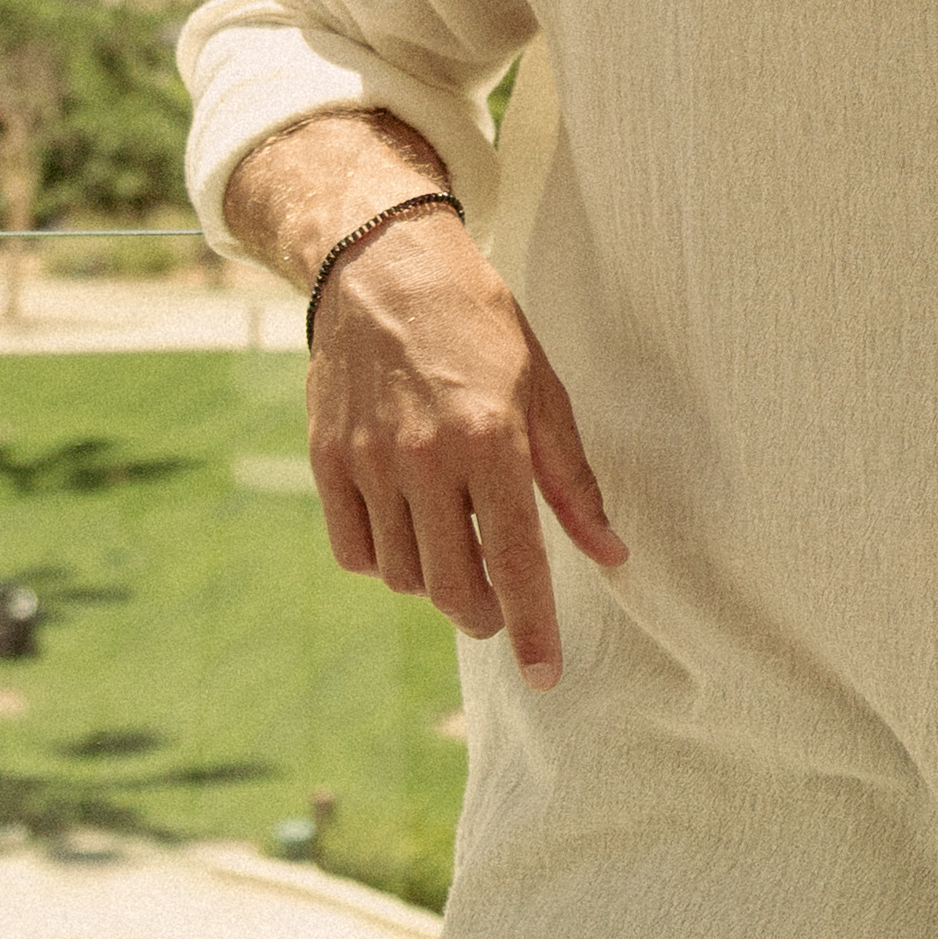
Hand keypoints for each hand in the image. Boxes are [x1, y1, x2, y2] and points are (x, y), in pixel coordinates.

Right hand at [305, 208, 624, 685]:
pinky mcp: (326, 460)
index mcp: (491, 438)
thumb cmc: (478, 323)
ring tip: (455, 547)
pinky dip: (384, 559)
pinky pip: (354, 550)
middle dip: (485, 616)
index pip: (517, 561)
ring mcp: (368, 461)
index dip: (533, 628)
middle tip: (500, 609)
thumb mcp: (543, 390)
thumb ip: (573, 481)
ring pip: (403, 575)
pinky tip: (408, 531)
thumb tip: (611, 554)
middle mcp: (425, 458)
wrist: (382, 265)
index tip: (545, 674)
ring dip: (436, 583)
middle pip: (453, 585)